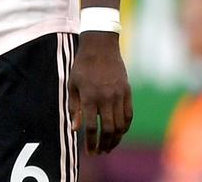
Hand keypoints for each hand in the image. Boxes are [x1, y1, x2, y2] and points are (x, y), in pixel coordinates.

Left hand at [68, 32, 132, 153]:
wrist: (100, 47)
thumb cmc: (82, 66)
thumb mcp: (72, 85)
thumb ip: (74, 108)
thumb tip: (75, 129)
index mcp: (89, 97)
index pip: (91, 127)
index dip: (90, 142)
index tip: (89, 152)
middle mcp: (105, 98)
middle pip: (108, 129)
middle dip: (104, 144)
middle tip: (100, 152)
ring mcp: (119, 96)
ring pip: (121, 125)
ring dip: (115, 139)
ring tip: (109, 147)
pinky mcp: (128, 93)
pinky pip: (129, 115)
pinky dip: (125, 127)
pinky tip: (119, 133)